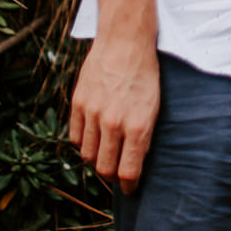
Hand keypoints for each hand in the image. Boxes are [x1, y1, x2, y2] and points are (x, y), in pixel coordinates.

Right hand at [67, 32, 160, 192]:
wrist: (125, 41)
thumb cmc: (145, 74)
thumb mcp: (154, 106)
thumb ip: (143, 136)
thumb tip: (135, 163)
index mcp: (137, 125)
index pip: (128, 172)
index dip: (130, 186)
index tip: (131, 189)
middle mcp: (113, 122)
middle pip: (104, 169)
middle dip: (112, 176)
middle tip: (118, 171)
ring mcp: (93, 113)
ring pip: (88, 155)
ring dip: (97, 159)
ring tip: (107, 152)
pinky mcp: (78, 103)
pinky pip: (76, 137)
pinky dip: (84, 142)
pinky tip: (94, 137)